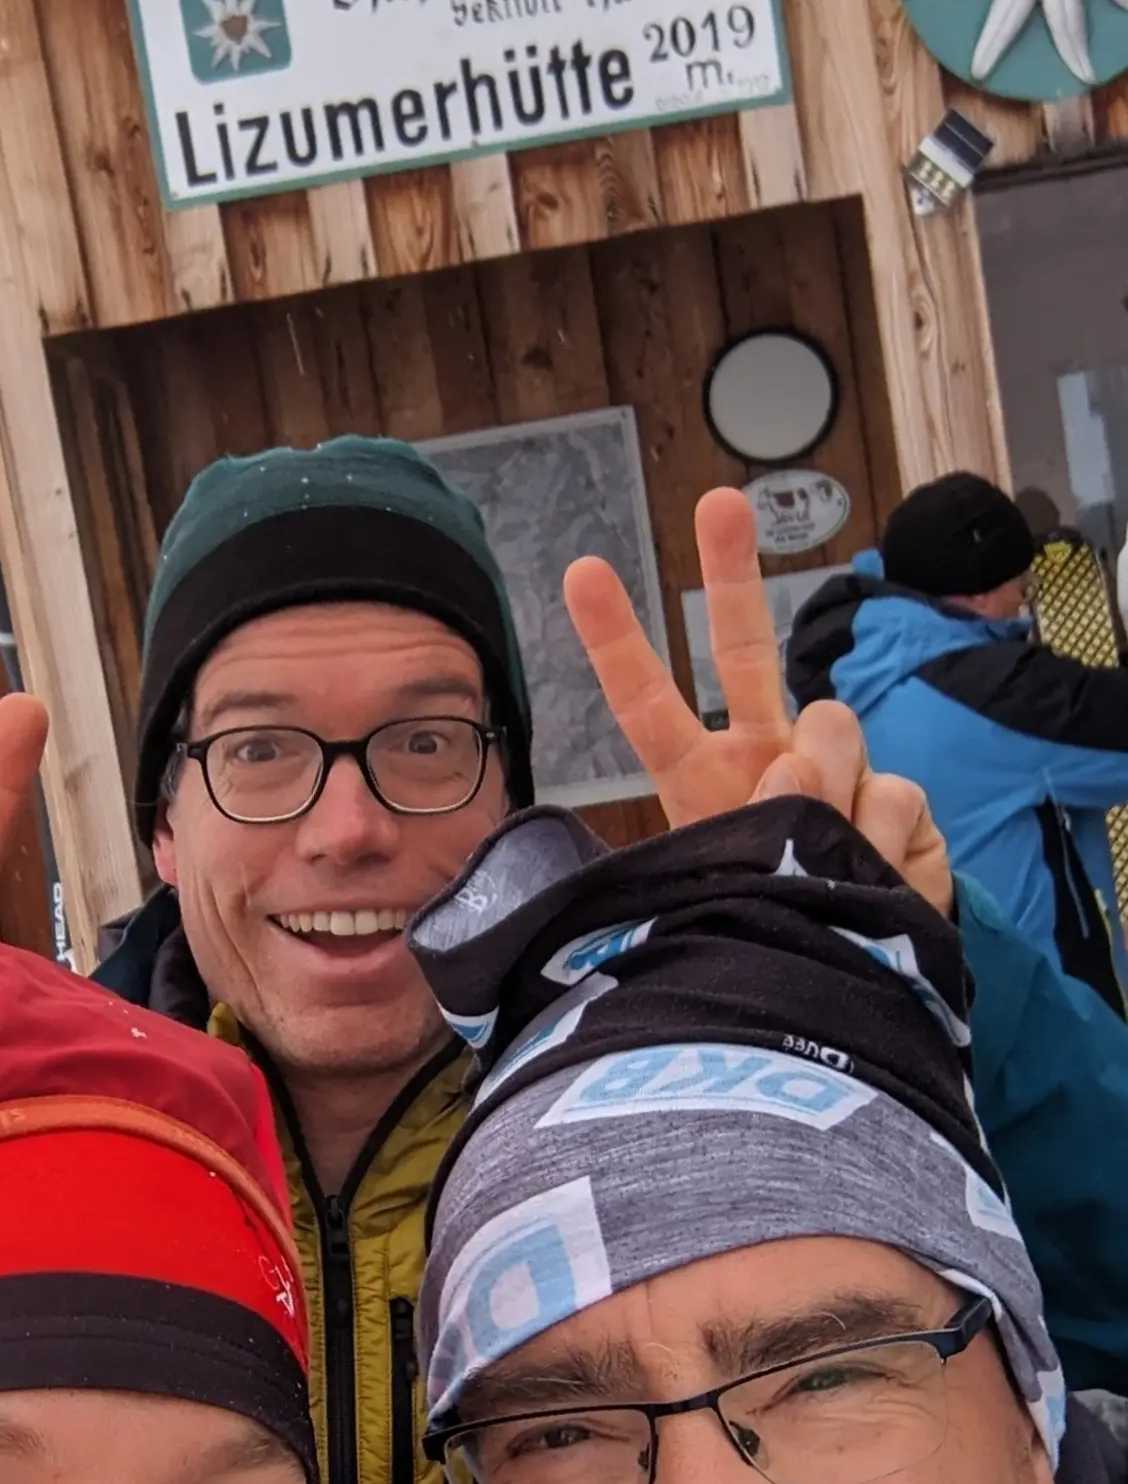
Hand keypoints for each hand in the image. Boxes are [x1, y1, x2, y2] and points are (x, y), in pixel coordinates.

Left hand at [563, 488, 952, 913]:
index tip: (582, 571)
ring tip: (829, 863)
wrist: (860, 982)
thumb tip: (796, 770)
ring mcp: (837, 771)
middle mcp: (767, 758)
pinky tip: (877, 878)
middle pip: (745, 652)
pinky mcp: (900, 799)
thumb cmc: (776, 935)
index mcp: (705, 782)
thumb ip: (751, 829)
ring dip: (834, 795)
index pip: (648, 707)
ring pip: (837, 729)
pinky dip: (886, 846)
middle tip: (721, 501)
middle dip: (731, 571)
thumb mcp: (733, 895)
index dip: (617, 641)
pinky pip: (895, 796)